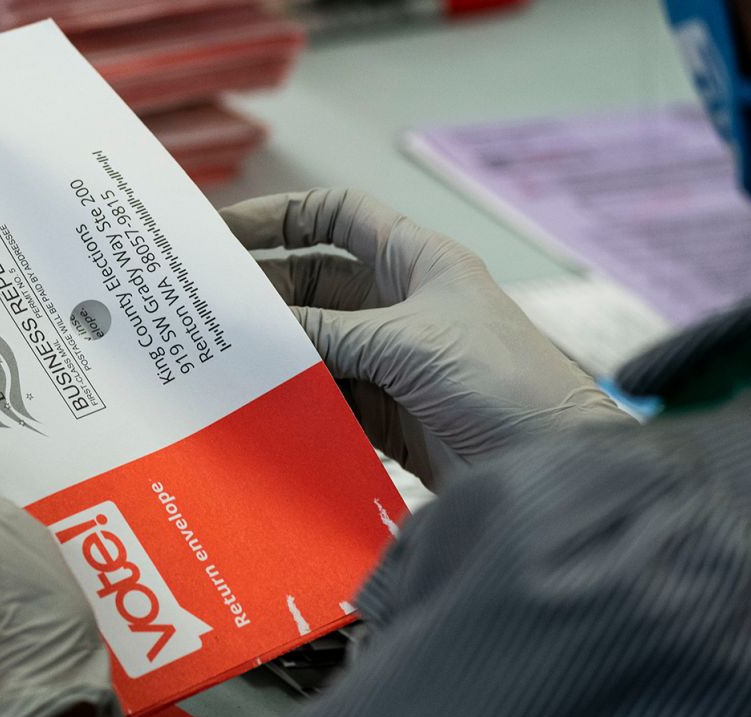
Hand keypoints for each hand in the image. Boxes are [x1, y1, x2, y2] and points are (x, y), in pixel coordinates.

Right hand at [220, 188, 629, 489]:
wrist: (550, 466)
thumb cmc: (504, 381)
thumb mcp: (406, 342)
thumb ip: (326, 333)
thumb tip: (253, 328)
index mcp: (415, 261)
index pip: (337, 216)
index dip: (281, 216)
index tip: (224, 232)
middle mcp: (397, 303)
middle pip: (311, 282)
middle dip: (260, 290)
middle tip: (200, 305)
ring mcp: (388, 358)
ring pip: (311, 341)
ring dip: (271, 349)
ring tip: (214, 357)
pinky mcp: (383, 410)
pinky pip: (322, 393)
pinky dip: (290, 396)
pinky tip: (252, 402)